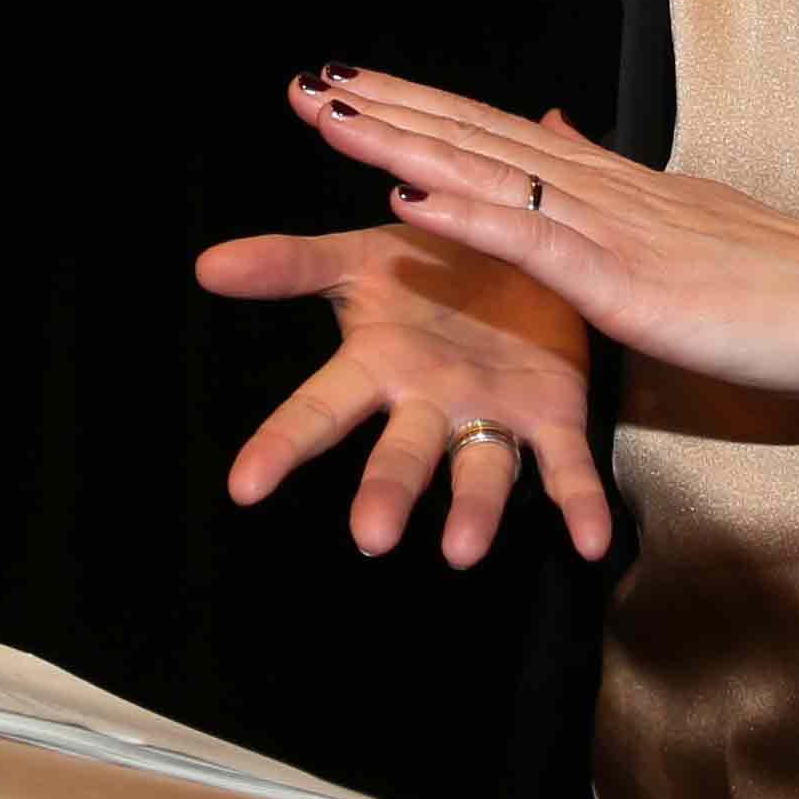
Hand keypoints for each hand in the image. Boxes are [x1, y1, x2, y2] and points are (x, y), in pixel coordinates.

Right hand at [193, 214, 613, 568]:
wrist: (520, 249)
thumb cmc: (431, 264)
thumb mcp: (360, 255)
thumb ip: (288, 265)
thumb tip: (205, 264)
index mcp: (379, 364)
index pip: (319, 409)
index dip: (282, 445)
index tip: (244, 486)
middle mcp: (430, 404)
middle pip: (401, 454)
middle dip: (385, 492)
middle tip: (370, 536)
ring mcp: (491, 416)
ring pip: (480, 471)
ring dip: (473, 511)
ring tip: (462, 549)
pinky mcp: (551, 419)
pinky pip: (565, 468)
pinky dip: (580, 506)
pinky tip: (592, 543)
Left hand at [297, 66, 798, 403]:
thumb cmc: (772, 280)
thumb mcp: (676, 216)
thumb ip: (605, 175)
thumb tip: (550, 125)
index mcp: (605, 183)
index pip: (492, 132)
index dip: (417, 106)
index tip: (348, 83)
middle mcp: (596, 190)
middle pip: (471, 137)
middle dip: (384, 111)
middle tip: (303, 84)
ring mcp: (609, 232)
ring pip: (487, 176)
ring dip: (402, 146)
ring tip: (331, 119)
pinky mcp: (625, 285)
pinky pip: (532, 247)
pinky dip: (467, 222)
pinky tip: (409, 207)